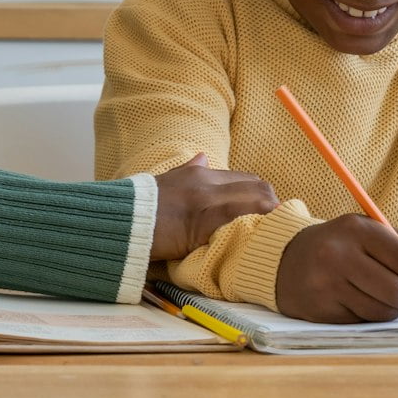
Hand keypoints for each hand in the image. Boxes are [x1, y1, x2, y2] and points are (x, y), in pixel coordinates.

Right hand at [149, 154, 279, 259]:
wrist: (121, 221)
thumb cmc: (141, 208)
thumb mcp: (166, 181)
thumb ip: (188, 170)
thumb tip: (202, 157)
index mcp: (199, 173)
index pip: (246, 179)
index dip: (261, 196)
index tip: (266, 212)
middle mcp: (207, 181)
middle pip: (258, 186)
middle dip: (273, 205)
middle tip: (275, 225)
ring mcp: (208, 200)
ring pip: (258, 199)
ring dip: (272, 216)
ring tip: (274, 234)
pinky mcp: (206, 220)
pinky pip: (244, 219)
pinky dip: (259, 227)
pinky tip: (262, 240)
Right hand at [274, 215, 397, 322]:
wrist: (286, 261)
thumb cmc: (341, 247)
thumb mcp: (372, 233)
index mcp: (356, 229)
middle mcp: (338, 254)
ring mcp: (327, 283)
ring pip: (384, 310)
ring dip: (394, 309)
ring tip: (384, 296)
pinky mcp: (321, 308)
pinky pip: (364, 321)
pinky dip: (372, 316)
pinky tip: (362, 302)